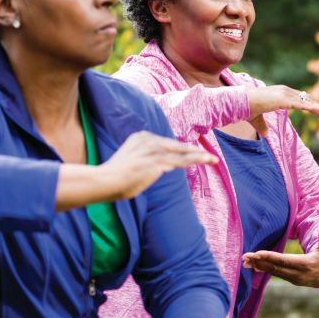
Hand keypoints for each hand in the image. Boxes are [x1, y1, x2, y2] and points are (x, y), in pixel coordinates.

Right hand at [100, 131, 216, 199]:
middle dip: (193, 151)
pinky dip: (196, 160)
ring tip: (213, 160)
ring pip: (182, 152)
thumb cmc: (113, 178)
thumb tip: (156, 168)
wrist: (104, 180)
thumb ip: (143, 161)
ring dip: (199, 156)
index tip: (191, 153)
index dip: (180, 150)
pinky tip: (206, 161)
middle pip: (176, 145)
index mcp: (140, 137)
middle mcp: (148, 139)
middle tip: (208, 156)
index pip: (165, 143)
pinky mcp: (158, 161)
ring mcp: (153, 150)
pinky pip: (182, 160)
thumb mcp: (129, 162)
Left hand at [242, 223, 318, 287]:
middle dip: (259, 262)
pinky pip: (275, 274)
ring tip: (245, 261)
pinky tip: (253, 267)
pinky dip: (264, 269)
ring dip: (258, 266)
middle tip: (245, 257)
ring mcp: (293, 278)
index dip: (270, 257)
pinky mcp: (290, 279)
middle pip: (275, 267)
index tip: (257, 253)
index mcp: (306, 264)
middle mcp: (298, 274)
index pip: (284, 260)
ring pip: (273, 271)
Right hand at [248, 86, 318, 135]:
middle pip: (307, 101)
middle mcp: (285, 91)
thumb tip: (266, 135)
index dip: (312, 108)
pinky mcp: (283, 99)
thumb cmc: (247, 109)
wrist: (239, 103)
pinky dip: (312, 107)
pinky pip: (301, 104)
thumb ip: (263, 127)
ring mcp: (285, 94)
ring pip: (307, 103)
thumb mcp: (257, 120)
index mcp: (281, 94)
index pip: (301, 101)